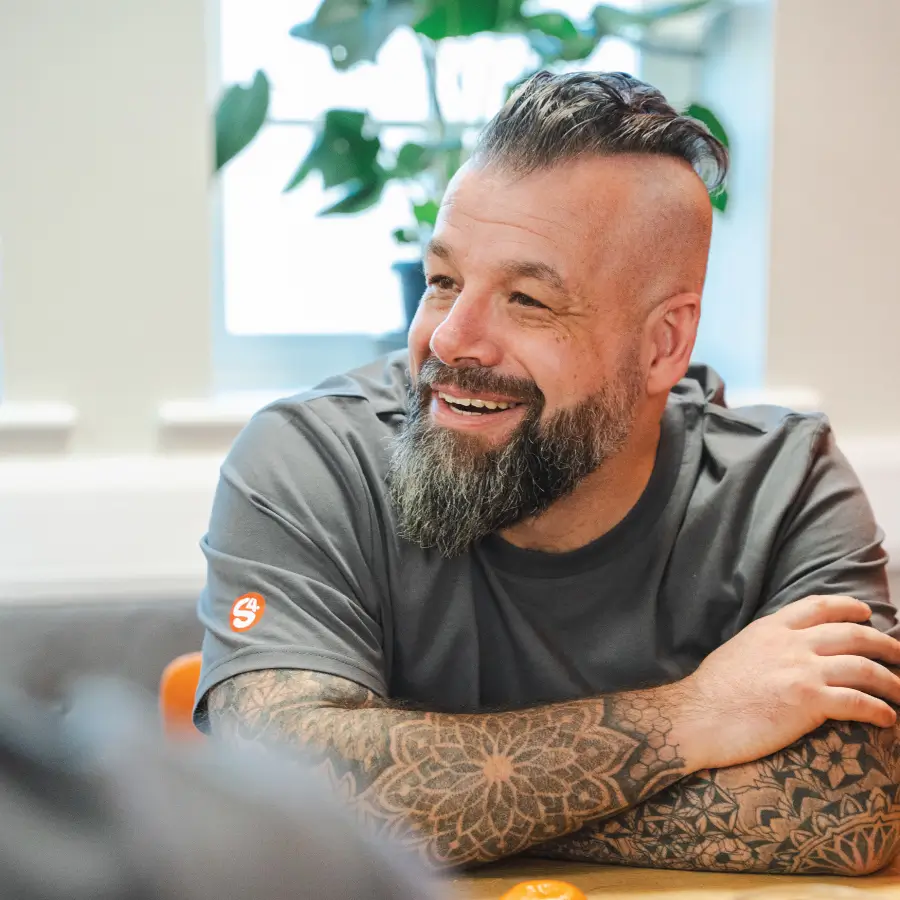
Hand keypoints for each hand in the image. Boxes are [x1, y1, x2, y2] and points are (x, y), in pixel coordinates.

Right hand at [675, 595, 899, 770]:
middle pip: (853, 635)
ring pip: (864, 668)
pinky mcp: (809, 702)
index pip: (819, 606)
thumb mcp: (738, 650)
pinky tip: (888, 719)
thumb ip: (766, 645)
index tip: (865, 614)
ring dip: (892, 682)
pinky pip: (859, 702)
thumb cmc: (710, 692)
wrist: (696, 715)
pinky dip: (880, 710)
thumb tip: (779, 653)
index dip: (848, 607)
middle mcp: (791, 644)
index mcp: (772, 628)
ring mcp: (802, 671)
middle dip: (885, 645)